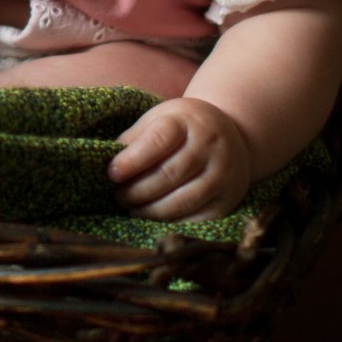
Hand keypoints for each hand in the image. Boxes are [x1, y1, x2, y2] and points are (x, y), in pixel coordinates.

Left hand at [108, 97, 250, 221]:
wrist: (234, 135)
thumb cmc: (184, 128)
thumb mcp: (159, 119)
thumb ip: (135, 138)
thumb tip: (108, 162)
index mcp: (188, 122)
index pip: (158, 141)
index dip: (131, 160)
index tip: (111, 174)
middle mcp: (210, 147)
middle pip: (169, 174)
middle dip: (137, 190)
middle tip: (118, 196)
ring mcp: (224, 174)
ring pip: (183, 200)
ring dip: (151, 210)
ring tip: (131, 209)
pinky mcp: (229, 199)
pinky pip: (199, 218)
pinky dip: (172, 222)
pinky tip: (154, 219)